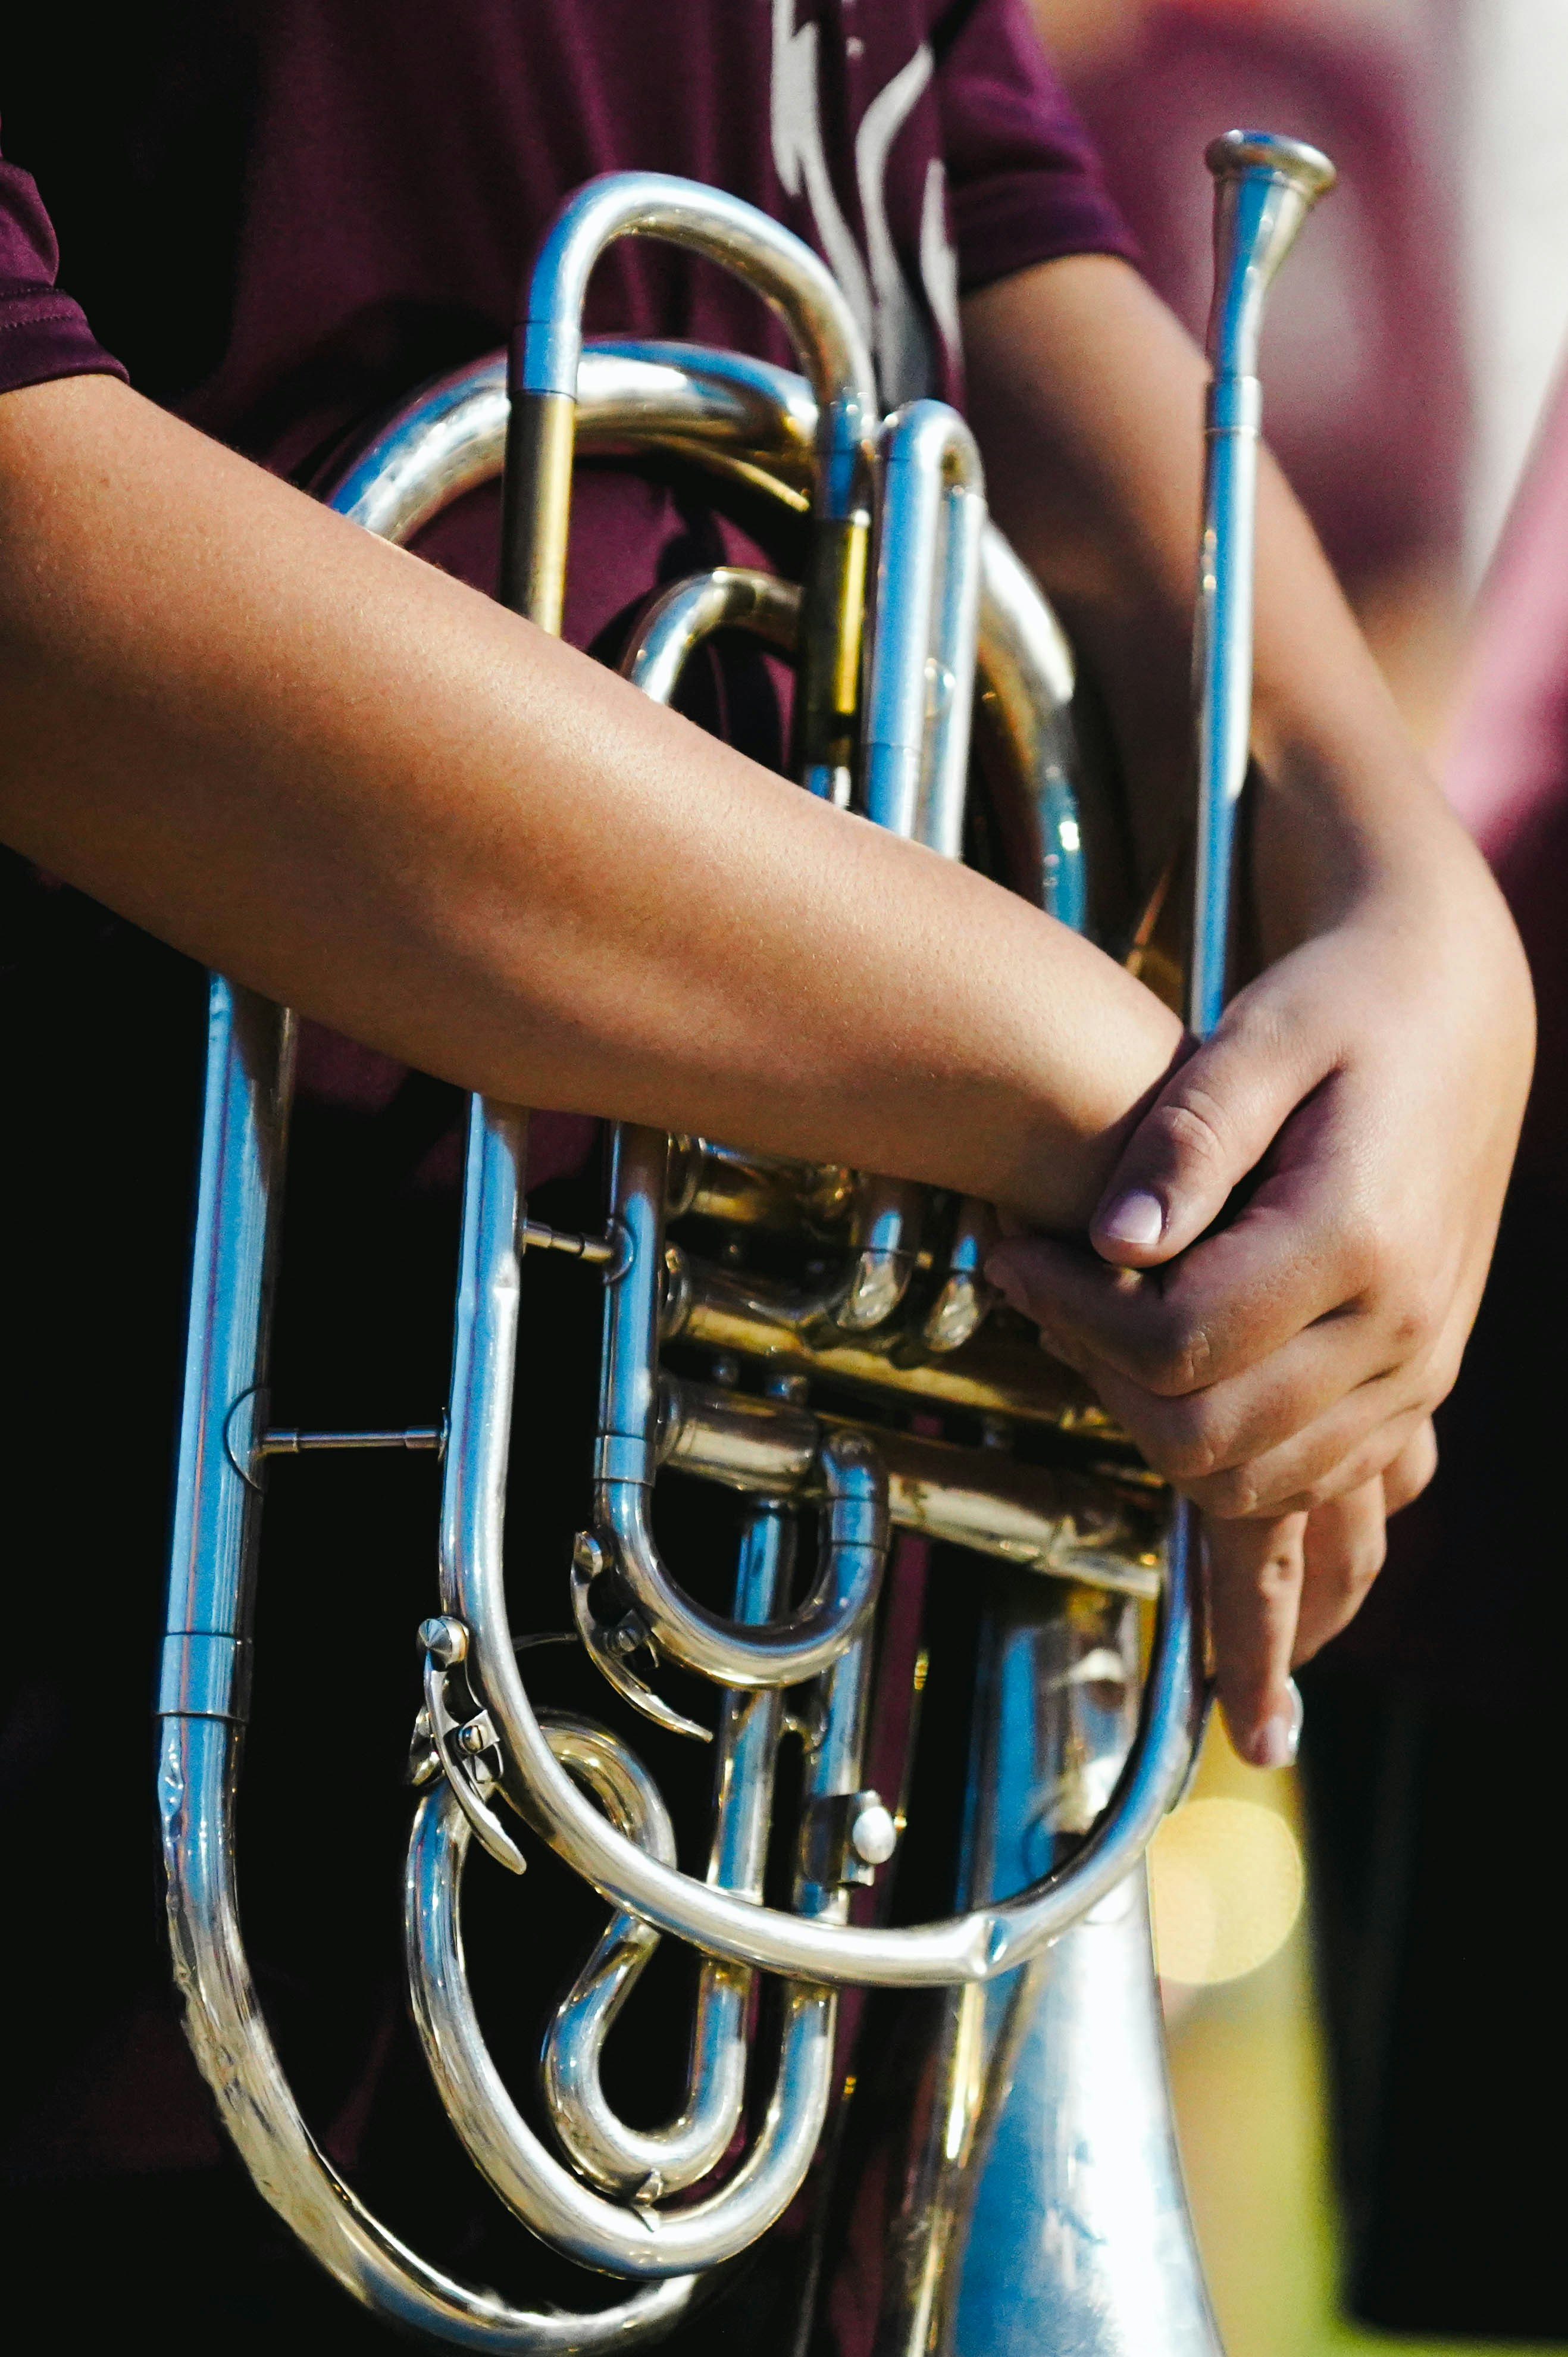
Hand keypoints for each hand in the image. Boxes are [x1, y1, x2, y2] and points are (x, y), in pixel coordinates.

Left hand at [988, 864, 1531, 1764]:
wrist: (1458, 1006)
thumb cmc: (1344, 1004)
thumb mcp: (1263, 1034)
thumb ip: (1188, 1135)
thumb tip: (1110, 1242)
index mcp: (1357, 1236)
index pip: (1177, 1344)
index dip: (1072, 1318)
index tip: (1012, 1257)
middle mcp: (1399, 1324)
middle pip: (1214, 1438)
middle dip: (1103, 1389)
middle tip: (1036, 1305)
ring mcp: (1415, 1366)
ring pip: (1266, 1486)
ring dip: (1168, 1464)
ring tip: (1109, 1415)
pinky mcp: (1411, 1379)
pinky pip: (1334, 1495)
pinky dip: (1274, 1544)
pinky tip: (1243, 1604)